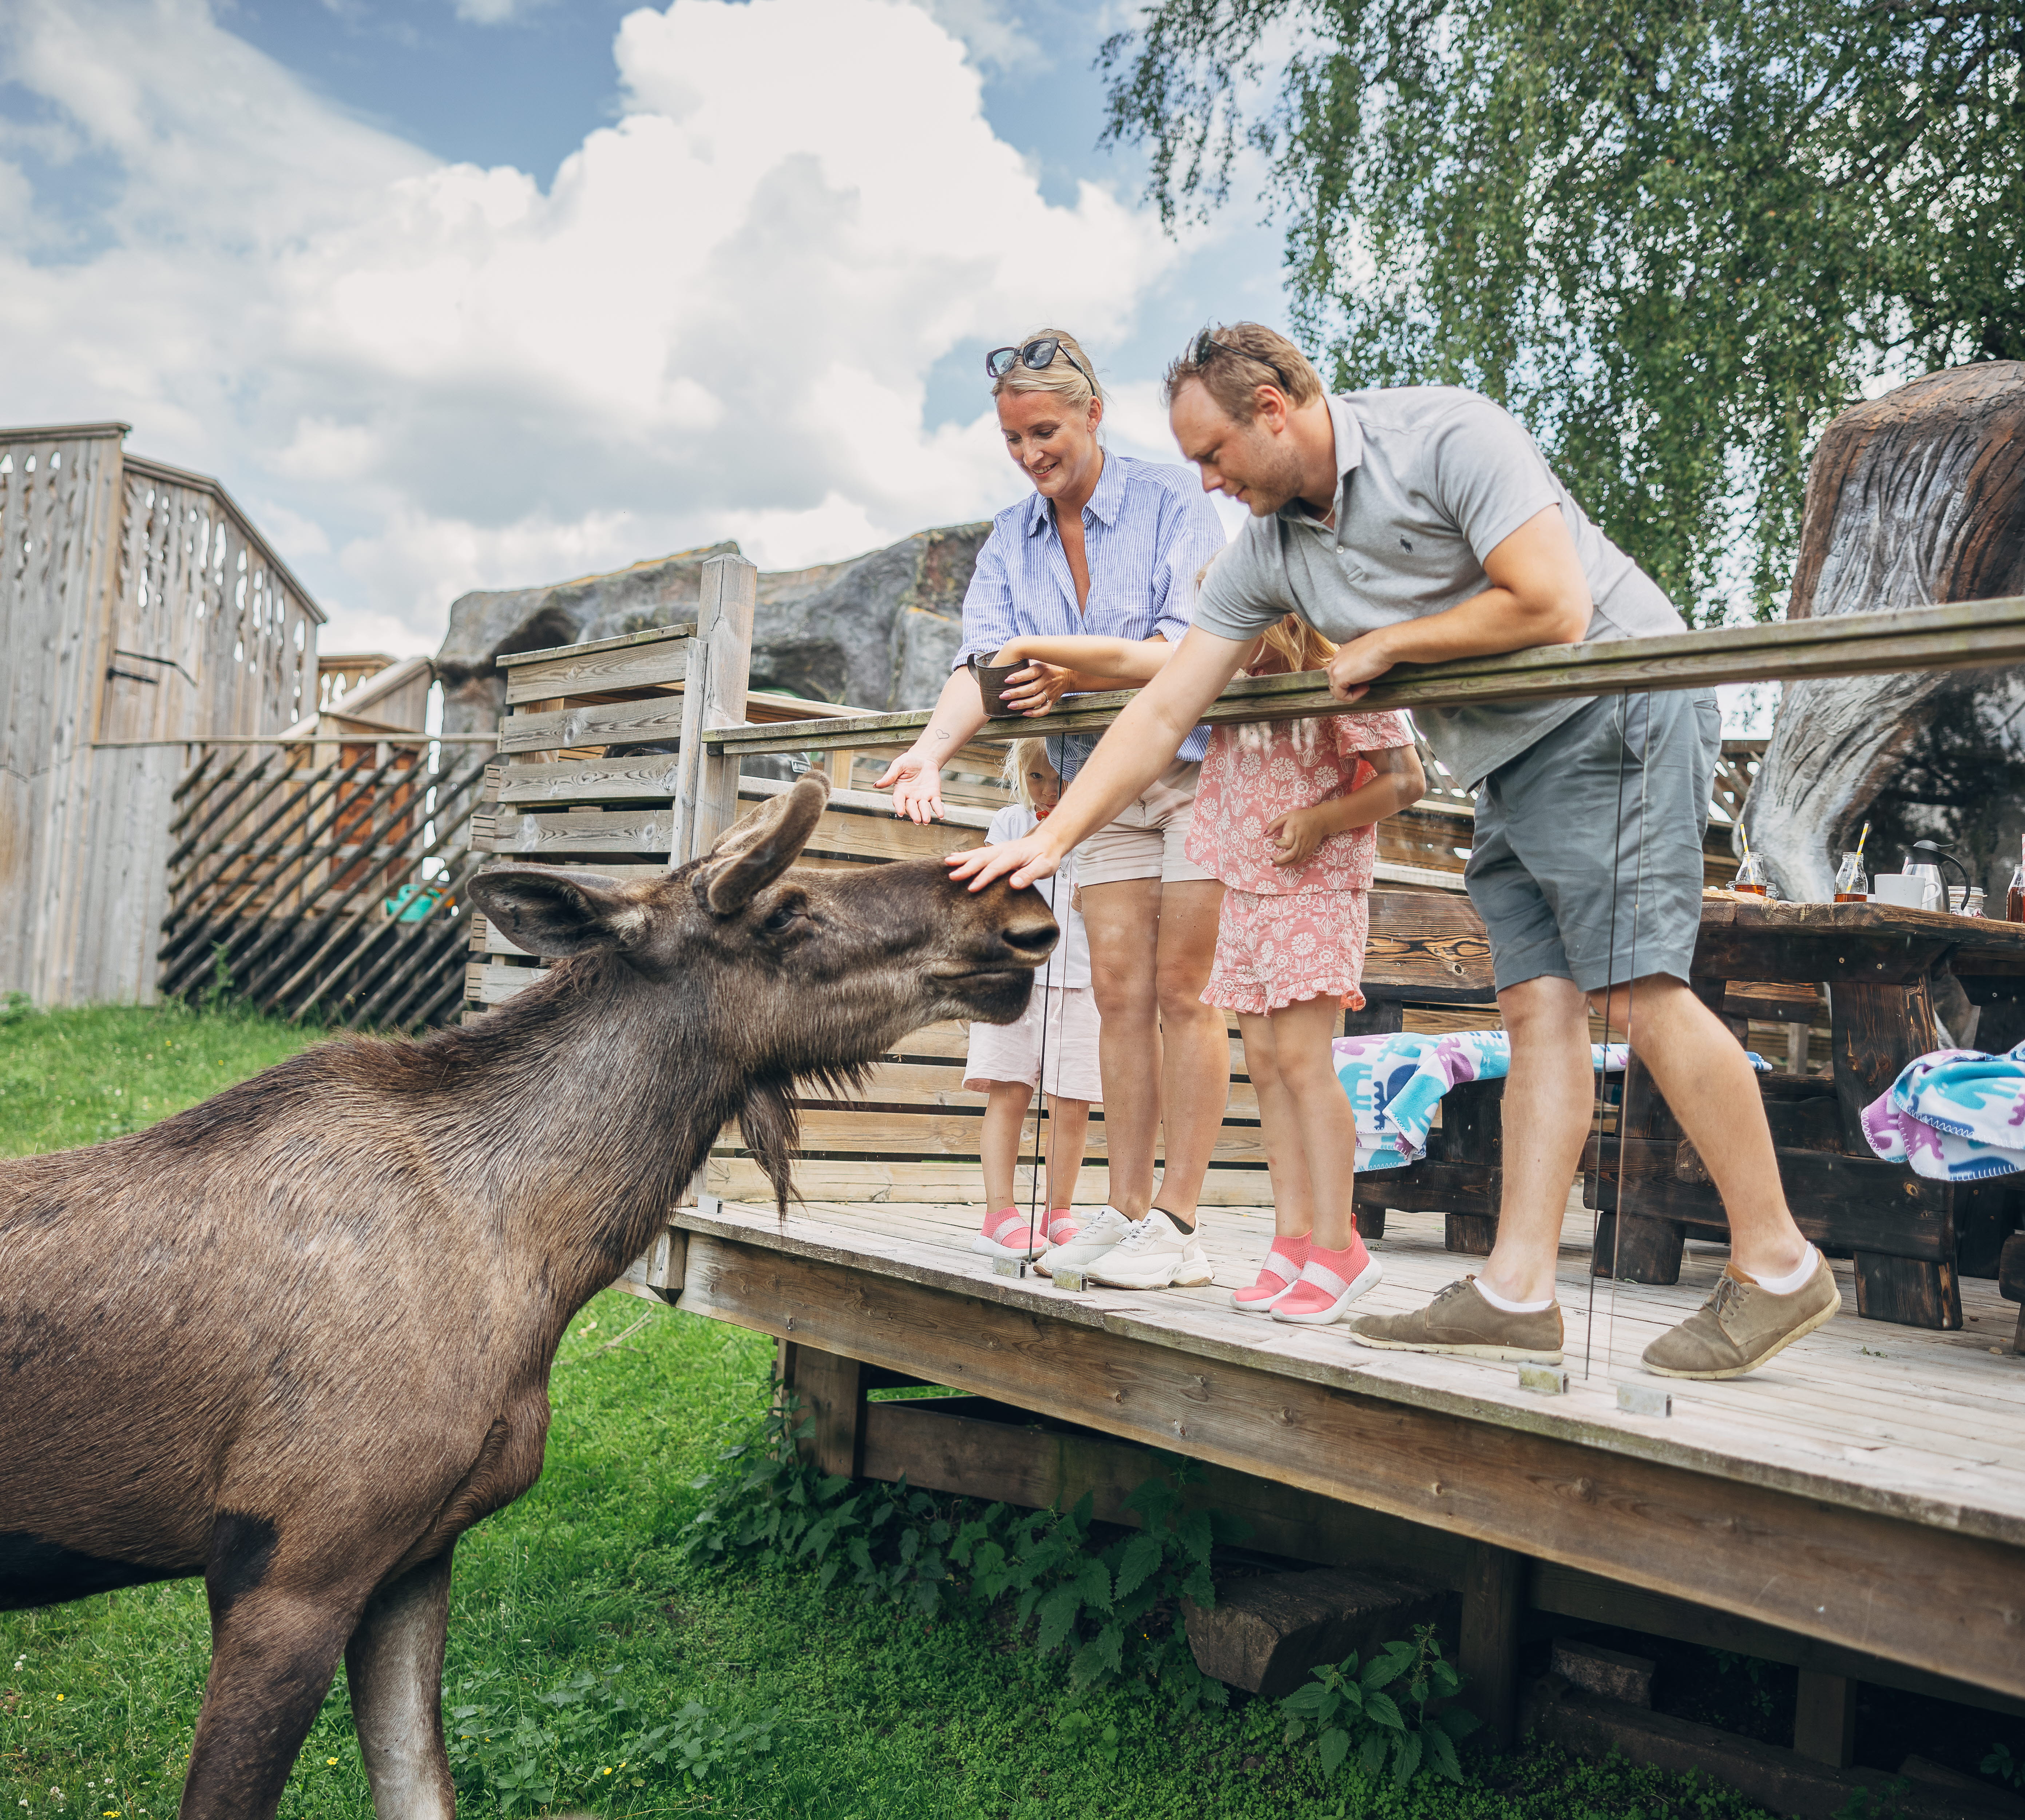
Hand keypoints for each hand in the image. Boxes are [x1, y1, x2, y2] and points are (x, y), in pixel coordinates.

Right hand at [874, 749, 942, 823]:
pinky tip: (941, 815)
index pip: (898, 801)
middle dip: (914, 813)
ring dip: (925, 814)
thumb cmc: (908, 762)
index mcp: (900, 791)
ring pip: (923, 808)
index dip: (899, 806)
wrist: (924, 759)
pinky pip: (936, 803)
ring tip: (926, 820)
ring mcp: (923, 797)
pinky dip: (938, 809)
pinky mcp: (934, 795)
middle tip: (917, 820)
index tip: (900, 813)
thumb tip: (876, 785)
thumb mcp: (898, 765)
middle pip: (911, 807)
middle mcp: (911, 797)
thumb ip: (889, 776)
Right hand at [946, 831, 1061, 892]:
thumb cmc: (1046, 856)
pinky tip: (955, 857)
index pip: (996, 868)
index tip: (971, 888)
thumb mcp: (1044, 866)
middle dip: (966, 867)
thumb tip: (1014, 883)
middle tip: (952, 876)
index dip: (983, 878)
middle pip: (982, 858)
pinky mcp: (996, 850)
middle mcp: (1003, 849)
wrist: (1049, 841)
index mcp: (1014, 855)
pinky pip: (979, 852)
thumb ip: (1029, 874)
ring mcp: (999, 848)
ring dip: (962, 858)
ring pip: (978, 853)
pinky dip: (966, 855)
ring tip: (947, 863)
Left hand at [999, 661, 1074, 715]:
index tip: (1007, 680)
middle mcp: (1047, 680)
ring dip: (1023, 704)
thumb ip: (1026, 663)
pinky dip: (1035, 713)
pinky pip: (1045, 709)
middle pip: (1032, 689)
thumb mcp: (1039, 659)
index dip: (1019, 677)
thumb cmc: (1047, 666)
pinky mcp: (1052, 700)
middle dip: (1016, 693)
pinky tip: (1025, 713)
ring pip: (1037, 700)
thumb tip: (1006, 664)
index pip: (1031, 673)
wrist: (1067, 674)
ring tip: (1010, 705)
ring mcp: (1050, 691)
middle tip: (1003, 696)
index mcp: (1043, 668)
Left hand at [1266, 806, 1331, 867]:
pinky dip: (1291, 863)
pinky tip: (1284, 863)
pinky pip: (1300, 860)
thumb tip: (1264, 834)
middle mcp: (1301, 840)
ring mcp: (1306, 847)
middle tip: (1272, 859)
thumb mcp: (1286, 816)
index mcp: (1294, 830)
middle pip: (1291, 855)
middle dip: (1279, 860)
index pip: (1286, 843)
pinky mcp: (1309, 851)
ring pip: (1295, 860)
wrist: (1320, 820)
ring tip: (1275, 863)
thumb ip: (1274, 824)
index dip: (1278, 844)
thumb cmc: (1301, 817)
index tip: (1275, 840)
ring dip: (1284, 864)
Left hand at [1324, 630, 1397, 701]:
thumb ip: (1357, 666)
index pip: (1338, 673)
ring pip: (1336, 690)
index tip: (1365, 678)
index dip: (1351, 681)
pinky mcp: (1339, 677)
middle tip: (1365, 683)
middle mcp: (1335, 660)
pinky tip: (1366, 687)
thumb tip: (1359, 678)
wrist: (1385, 645)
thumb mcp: (1365, 657)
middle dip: (1349, 687)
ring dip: (1351, 692)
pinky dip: (1353, 696)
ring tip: (1365, 685)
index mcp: (1341, 654)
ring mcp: (1335, 668)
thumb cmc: (1381, 649)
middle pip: (1334, 683)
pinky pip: (1340, 695)